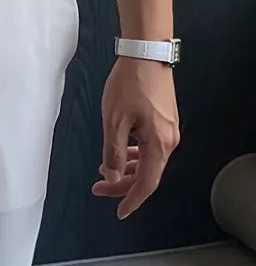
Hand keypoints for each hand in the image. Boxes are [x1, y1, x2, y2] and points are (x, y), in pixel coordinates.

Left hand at [93, 56, 179, 219]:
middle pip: (147, 173)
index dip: (131, 199)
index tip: (119, 211)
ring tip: (104, 169)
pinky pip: (149, 145)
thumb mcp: (114, 120)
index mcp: (159, 144)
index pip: (147, 183)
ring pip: (147, 159)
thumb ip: (112, 152)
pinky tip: (119, 150)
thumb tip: (111, 177)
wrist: (145, 54)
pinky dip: (133, 153)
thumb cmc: (130, 83)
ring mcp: (167, 129)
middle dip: (122, 183)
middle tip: (98, 188)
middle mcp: (168, 140)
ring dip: (126, 167)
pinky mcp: (163, 119)